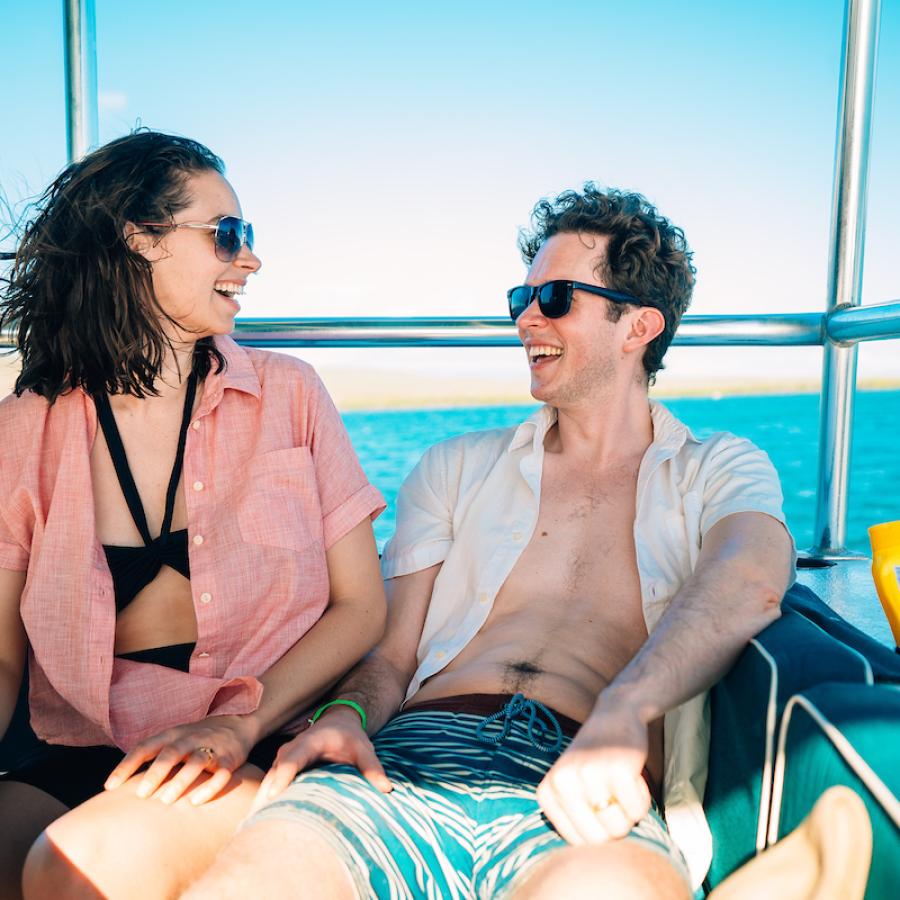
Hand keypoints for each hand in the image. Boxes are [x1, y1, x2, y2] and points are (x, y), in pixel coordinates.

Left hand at [104, 714, 257, 805]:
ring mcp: (212, 748)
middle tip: (141, 795)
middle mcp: (191, 739)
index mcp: (172, 735)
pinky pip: (221, 773)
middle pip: (171, 753)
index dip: (127, 765)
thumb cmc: (196, 739)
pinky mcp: (230, 759)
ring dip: (181, 780)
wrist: (238, 723)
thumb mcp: (174, 740)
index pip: (146, 747)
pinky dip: (210, 787)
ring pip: (196, 762)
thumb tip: (119, 787)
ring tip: (166, 801)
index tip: (109, 787)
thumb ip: (153, 757)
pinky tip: (196, 802)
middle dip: (156, 773)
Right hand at [252, 707, 390, 811]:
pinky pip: (269, 785)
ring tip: (251, 828)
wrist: (338, 721)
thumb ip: (373, 767)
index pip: (293, 758)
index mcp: (309, 742)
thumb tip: (387, 788)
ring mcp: (283, 759)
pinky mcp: (280, 769)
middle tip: (256, 822)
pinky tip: (256, 823)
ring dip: (260, 802)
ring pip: (267, 781)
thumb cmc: (350, 737)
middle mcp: (291, 749)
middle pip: (274, 773)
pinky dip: (262, 801)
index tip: (275, 792)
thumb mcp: (363, 748)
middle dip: (265, 795)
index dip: (284, 775)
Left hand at [536, 701, 651, 844]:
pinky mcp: (617, 769)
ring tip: (620, 783)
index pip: (576, 843)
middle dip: (615, 826)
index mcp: (547, 792)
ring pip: (619, 828)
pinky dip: (642, 798)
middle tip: (612, 796)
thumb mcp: (572, 785)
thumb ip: (574, 818)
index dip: (597, 831)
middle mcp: (562, 784)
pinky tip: (632, 774)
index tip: (597, 805)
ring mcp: (589, 775)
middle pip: (598, 841)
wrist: (614, 714)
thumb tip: (587, 862)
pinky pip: (638, 810)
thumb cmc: (595, 759)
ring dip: (629, 811)